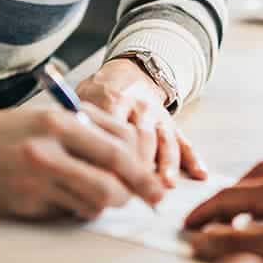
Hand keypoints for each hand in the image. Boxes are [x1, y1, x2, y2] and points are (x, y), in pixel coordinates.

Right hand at [0, 103, 165, 220]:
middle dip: (138, 191)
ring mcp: (35, 180)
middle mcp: (47, 150)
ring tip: (107, 195)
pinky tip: (73, 198)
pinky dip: (80, 209)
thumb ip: (93, 130)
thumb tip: (138, 154)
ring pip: (94, 202)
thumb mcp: (53, 116)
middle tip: (151, 198)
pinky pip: (69, 213)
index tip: (156, 178)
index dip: (143, 167)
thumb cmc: (17, 130)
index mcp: (59, 121)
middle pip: (111, 180)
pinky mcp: (26, 204)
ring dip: (109, 203)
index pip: (117, 147)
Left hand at [76, 58, 207, 185]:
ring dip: (166, 164)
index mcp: (112, 97)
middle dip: (139, 164)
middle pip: (141, 135)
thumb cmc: (99, 92)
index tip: (101, 178)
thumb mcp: (82, 96)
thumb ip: (75, 120)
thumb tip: (63, 156)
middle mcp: (138, 105)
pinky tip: (199, 174)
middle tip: (133, 191)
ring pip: (164, 139)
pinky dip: (192, 158)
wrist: (130, 71)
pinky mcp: (170, 122)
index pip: (112, 127)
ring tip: (164, 186)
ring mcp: (157, 115)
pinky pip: (183, 140)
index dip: (108, 153)